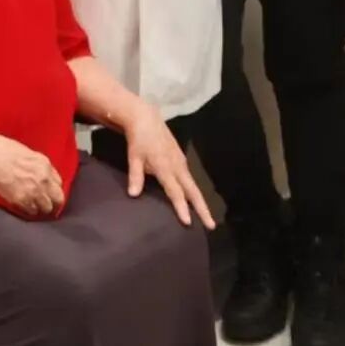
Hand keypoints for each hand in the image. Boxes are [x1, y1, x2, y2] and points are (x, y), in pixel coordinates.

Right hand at [0, 135, 64, 217]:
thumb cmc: (1, 150)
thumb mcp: (26, 152)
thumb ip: (37, 165)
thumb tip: (40, 172)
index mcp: (44, 164)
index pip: (59, 182)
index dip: (54, 188)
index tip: (51, 192)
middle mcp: (43, 179)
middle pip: (58, 198)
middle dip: (54, 201)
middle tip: (49, 204)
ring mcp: (34, 191)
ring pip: (46, 208)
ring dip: (41, 208)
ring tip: (36, 207)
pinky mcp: (22, 200)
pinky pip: (31, 211)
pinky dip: (29, 211)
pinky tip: (25, 207)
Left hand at [123, 102, 215, 229]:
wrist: (147, 119)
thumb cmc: (139, 140)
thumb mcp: (134, 157)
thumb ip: (136, 176)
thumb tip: (133, 194)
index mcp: (165, 167)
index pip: (175, 191)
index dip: (181, 207)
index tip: (188, 222)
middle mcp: (178, 166)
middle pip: (193, 191)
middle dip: (202, 209)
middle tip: (211, 225)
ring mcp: (181, 163)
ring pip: (193, 186)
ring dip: (200, 202)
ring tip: (206, 218)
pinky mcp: (181, 160)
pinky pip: (190, 179)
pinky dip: (194, 192)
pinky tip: (195, 201)